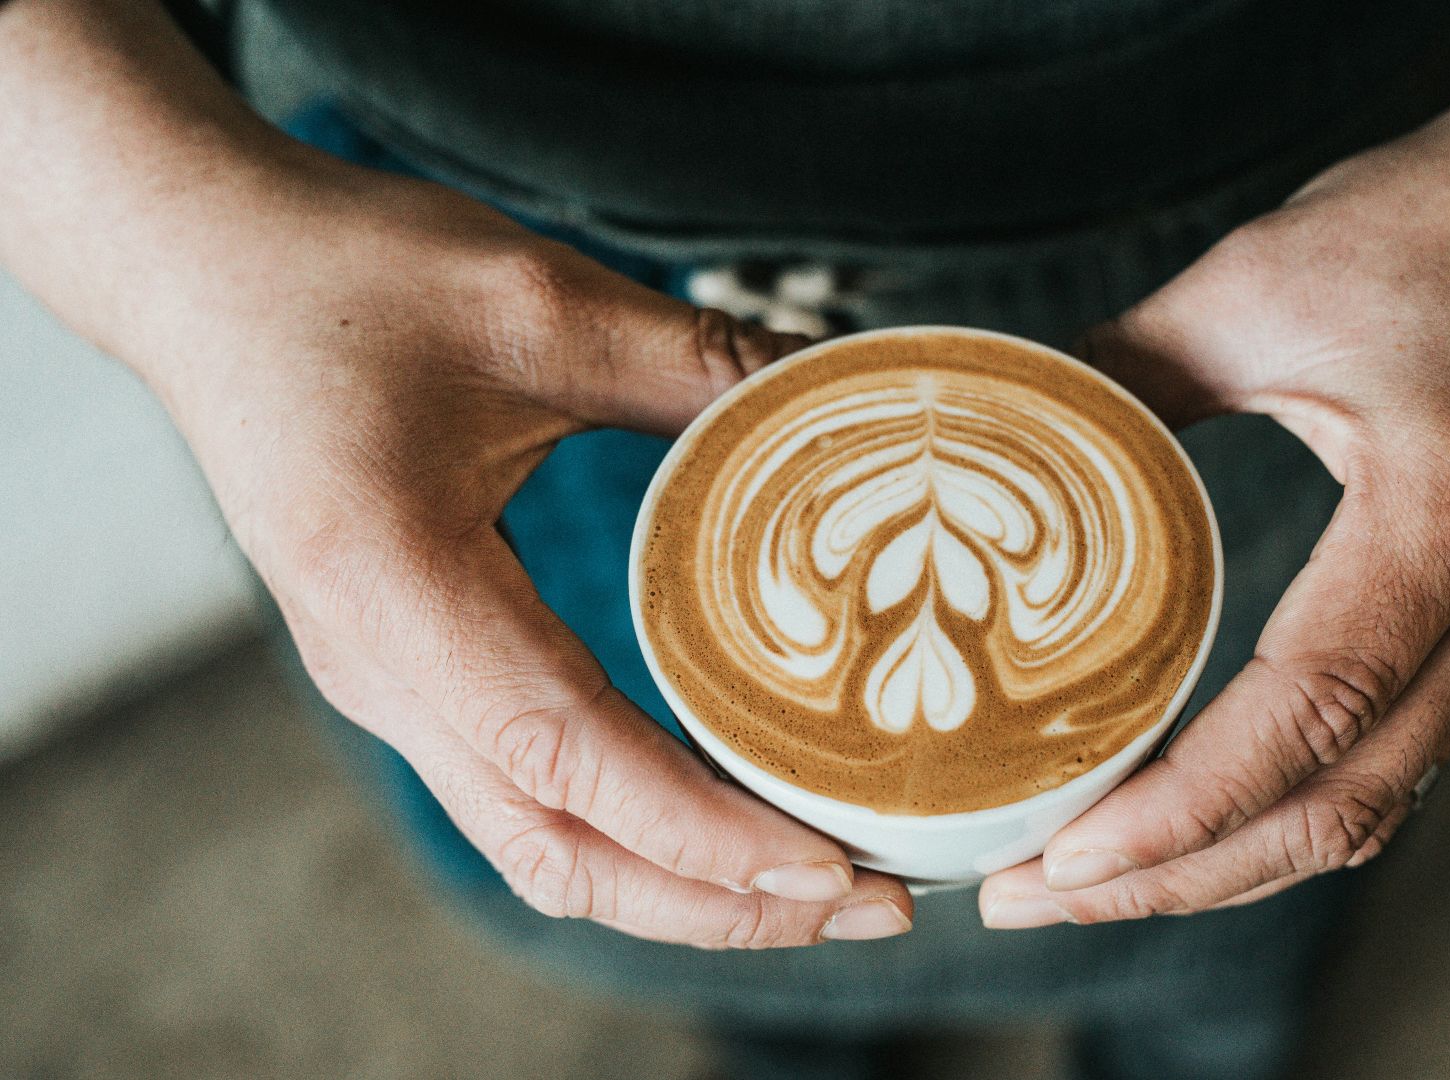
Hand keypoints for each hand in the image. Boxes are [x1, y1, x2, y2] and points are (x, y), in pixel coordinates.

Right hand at [175, 167, 930, 944]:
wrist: (198, 270)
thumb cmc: (345, 273)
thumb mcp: (537, 299)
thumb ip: (697, 362)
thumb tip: (848, 394)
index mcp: (393, 585)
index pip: (565, 757)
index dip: (701, 831)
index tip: (830, 864)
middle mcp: (378, 669)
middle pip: (557, 851)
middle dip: (719, 902)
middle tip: (872, 904)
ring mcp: (385, 684)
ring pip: (539, 845)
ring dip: (681, 887)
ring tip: (820, 885)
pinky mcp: (407, 673)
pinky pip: (524, 797)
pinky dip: (634, 835)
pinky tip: (726, 817)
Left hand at [979, 25, 1449, 926]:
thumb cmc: (1447, 223)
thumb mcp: (1259, 281)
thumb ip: (1123, 373)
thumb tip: (996, 442)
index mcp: (1449, 511)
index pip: (1316, 707)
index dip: (1186, 804)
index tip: (1065, 854)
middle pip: (1341, 801)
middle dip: (1178, 875)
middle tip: (1028, 895)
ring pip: (1369, 802)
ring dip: (1226, 862)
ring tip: (1086, 881)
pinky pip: (1389, 757)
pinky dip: (1281, 812)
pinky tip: (1189, 819)